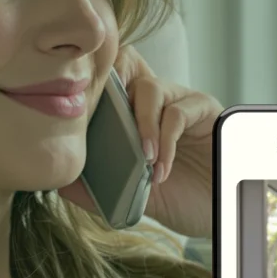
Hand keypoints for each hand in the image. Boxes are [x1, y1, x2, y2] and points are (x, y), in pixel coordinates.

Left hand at [57, 45, 221, 237]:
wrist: (218, 213)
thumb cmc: (177, 198)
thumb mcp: (131, 196)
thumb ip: (97, 188)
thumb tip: (59, 181)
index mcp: (134, 111)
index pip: (110, 75)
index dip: (93, 79)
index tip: (76, 106)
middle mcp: (156, 98)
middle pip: (126, 64)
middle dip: (110, 87)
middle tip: (99, 121)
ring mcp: (181, 100)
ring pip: (150, 89)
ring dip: (142, 126)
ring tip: (144, 161)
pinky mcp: (206, 109)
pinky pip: (178, 114)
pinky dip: (165, 142)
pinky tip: (162, 170)